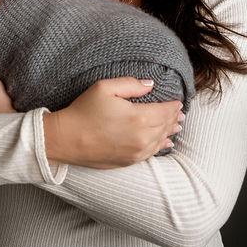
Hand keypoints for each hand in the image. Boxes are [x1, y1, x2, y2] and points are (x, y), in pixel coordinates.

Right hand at [43, 77, 183, 168]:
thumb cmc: (83, 111)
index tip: (178, 102)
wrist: (67, 139)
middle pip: (165, 126)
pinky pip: (152, 153)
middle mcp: (142, 137)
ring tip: (176, 125)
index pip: (165, 111)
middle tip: (179, 113)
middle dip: (173, 118)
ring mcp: (137, 152)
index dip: (173, 106)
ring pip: (161, 140)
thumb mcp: (104, 88)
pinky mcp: (130, 161)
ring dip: (169, 131)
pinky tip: (166, 142)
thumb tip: (150, 85)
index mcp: (139, 117)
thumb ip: (130, 84)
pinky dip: (161, 146)